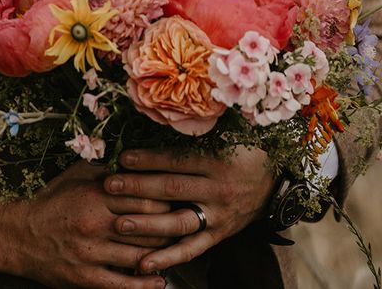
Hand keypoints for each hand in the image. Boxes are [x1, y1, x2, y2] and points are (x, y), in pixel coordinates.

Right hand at [0, 161, 171, 288]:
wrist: (20, 236)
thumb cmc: (51, 202)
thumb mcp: (75, 177)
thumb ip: (105, 171)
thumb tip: (135, 162)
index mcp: (95, 195)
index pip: (142, 196)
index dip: (167, 199)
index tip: (183, 199)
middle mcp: (96, 223)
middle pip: (147, 226)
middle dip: (171, 226)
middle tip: (190, 224)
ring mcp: (92, 252)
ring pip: (140, 255)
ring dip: (163, 255)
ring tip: (180, 252)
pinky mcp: (86, 278)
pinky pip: (123, 284)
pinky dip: (145, 285)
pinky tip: (160, 281)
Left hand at [104, 146, 275, 273]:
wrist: (274, 181)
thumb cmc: (241, 151)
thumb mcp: (222, 135)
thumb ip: (190, 134)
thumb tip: (151, 121)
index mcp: (216, 160)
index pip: (176, 160)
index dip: (148, 159)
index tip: (121, 158)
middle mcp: (217, 190)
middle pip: (172, 190)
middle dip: (138, 188)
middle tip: (110, 186)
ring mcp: (218, 215)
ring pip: (179, 222)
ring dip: (147, 224)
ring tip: (119, 223)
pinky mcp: (219, 235)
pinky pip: (192, 249)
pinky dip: (168, 257)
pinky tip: (144, 263)